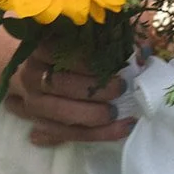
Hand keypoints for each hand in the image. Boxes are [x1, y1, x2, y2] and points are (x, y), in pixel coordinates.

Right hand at [6, 45, 132, 147]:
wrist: (35, 72)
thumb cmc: (66, 51)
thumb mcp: (83, 39)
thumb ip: (111, 40)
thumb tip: (142, 52)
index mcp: (40, 48)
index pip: (60, 52)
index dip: (86, 59)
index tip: (113, 61)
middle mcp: (31, 75)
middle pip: (61, 84)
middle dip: (93, 89)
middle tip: (121, 88)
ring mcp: (32, 102)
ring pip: (61, 114)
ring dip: (94, 116)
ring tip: (120, 114)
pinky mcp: (40, 124)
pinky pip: (67, 134)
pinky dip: (96, 134)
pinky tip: (120, 129)